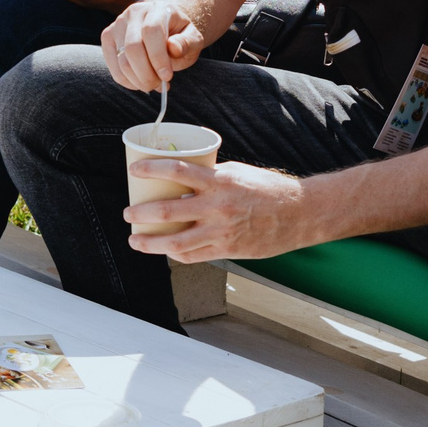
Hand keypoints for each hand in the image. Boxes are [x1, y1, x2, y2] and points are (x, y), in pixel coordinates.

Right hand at [102, 0, 202, 91]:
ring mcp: (117, 24)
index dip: (158, 57)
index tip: (167, 76)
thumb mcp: (193, 38)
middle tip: (160, 85)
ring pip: (121, 60)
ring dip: (138, 80)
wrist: (164, 26)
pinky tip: (140, 81)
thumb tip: (173, 48)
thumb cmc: (179, 34)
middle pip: (132, 48)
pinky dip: (127, 81)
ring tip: (153, 84)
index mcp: (157, 9)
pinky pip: (113, 67)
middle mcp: (133, 13)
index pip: (151, 31)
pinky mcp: (107, 37)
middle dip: (147, 74)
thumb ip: (187, 42)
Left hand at [123, 157, 316, 262]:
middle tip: (128, 213)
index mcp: (219, 181)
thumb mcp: (236, 173)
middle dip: (140, 214)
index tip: (134, 171)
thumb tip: (182, 179)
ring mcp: (221, 232)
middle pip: (166, 211)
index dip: (151, 170)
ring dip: (149, 243)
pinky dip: (175, 254)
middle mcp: (217, 207)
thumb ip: (210, 177)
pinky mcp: (227, 250)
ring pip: (174, 242)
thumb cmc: (269, 190)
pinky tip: (166, 250)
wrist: (299, 214)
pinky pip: (193, 256)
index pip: (176, 171)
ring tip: (135, 240)